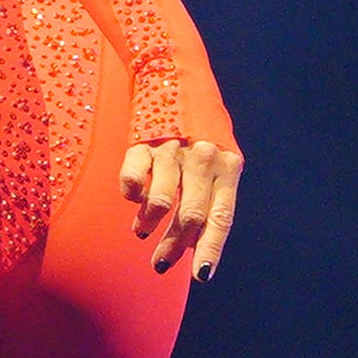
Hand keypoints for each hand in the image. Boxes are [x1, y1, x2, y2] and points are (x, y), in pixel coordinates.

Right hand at [122, 130, 240, 281]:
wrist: (177, 81)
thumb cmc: (202, 133)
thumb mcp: (219, 162)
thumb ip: (211, 199)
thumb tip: (193, 245)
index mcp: (227, 168)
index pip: (221, 217)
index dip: (210, 248)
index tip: (201, 276)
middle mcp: (203, 159)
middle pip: (190, 215)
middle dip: (173, 246)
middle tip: (160, 264)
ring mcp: (173, 150)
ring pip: (160, 201)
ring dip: (148, 222)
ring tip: (142, 229)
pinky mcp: (144, 142)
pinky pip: (133, 179)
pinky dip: (131, 194)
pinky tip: (133, 196)